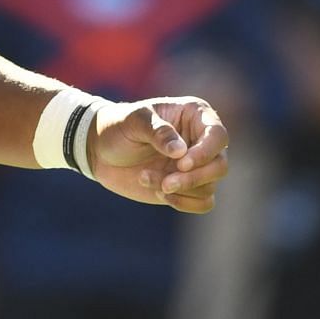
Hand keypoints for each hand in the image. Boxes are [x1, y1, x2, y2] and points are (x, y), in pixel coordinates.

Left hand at [89, 97, 228, 214]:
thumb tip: (181, 151)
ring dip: (180, 189)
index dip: (205, 152)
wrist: (100, 150)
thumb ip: (157, 131)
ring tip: (146, 178)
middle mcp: (201, 140)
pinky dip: (184, 203)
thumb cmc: (117, 126)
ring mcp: (196, 165)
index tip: (181, 163)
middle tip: (166, 183)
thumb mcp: (133, 121)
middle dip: (194, 178)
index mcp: (194, 115)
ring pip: (209, 186)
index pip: (217, 136)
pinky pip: (204, 202)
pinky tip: (158, 192)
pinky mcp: (188, 187)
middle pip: (220, 165)